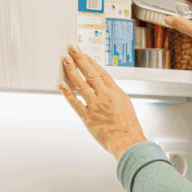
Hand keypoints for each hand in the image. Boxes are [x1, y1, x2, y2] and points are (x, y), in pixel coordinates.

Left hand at [60, 45, 147, 160]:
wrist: (128, 142)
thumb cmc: (129, 126)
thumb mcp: (125, 103)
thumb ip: (113, 93)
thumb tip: (103, 86)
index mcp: (116, 92)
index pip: (101, 72)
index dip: (91, 62)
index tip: (84, 54)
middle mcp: (105, 96)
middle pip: (90, 73)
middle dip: (79, 59)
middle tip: (72, 49)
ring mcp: (96, 106)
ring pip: (81, 84)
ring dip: (72, 70)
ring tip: (65, 60)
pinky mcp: (88, 118)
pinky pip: (75, 103)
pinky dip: (68, 93)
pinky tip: (62, 84)